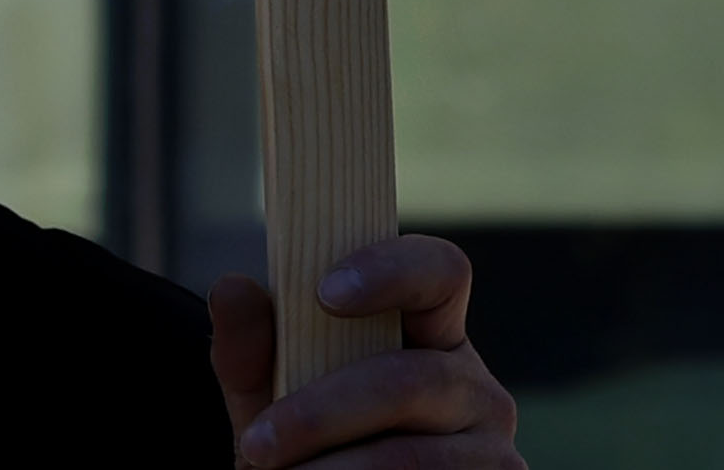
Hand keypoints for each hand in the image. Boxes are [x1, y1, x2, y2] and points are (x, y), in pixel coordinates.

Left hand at [208, 237, 523, 467]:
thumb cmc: (308, 446)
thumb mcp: (273, 397)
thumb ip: (252, 349)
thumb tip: (232, 288)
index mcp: (432, 334)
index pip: (441, 271)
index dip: (391, 271)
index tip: (324, 293)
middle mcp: (474, 386)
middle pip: (408, 380)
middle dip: (322, 413)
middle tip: (258, 444)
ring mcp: (492, 448)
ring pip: (411, 455)